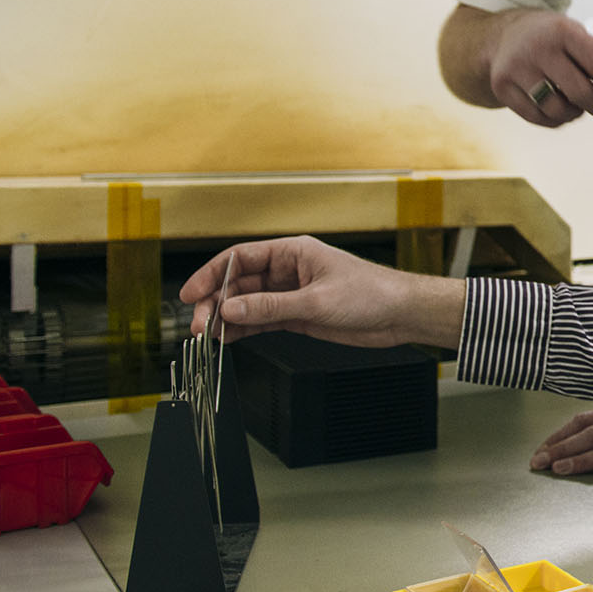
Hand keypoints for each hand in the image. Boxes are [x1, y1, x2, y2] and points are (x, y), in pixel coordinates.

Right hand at [180, 236, 465, 348]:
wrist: (401, 314)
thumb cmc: (371, 294)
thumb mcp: (317, 302)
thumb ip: (271, 307)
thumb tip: (229, 307)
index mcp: (294, 252)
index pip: (241, 258)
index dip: (212, 274)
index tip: (191, 293)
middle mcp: (289, 271)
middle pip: (239, 283)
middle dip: (216, 302)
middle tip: (199, 325)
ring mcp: (292, 294)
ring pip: (248, 304)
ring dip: (226, 318)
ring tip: (207, 336)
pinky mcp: (298, 316)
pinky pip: (262, 320)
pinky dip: (244, 329)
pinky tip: (227, 339)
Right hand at [485, 9, 592, 125]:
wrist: (503, 36)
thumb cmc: (554, 41)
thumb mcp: (582, 44)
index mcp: (564, 31)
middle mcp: (538, 47)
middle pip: (580, 93)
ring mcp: (516, 68)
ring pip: (559, 111)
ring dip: (575, 113)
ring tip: (574, 101)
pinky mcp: (502, 86)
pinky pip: (539, 119)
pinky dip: (555, 119)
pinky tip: (556, 106)